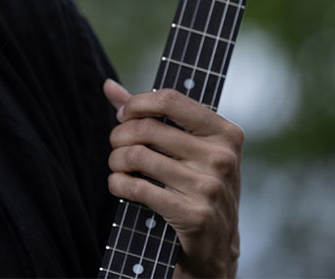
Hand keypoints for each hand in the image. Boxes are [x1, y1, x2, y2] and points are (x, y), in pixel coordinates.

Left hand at [103, 79, 242, 277]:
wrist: (217, 248)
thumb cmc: (196, 187)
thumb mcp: (186, 149)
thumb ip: (148, 115)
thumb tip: (108, 87)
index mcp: (225, 133)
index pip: (170, 100)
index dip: (137, 103)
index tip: (123, 115)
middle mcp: (222, 158)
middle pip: (146, 128)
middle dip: (119, 136)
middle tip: (116, 147)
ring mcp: (210, 187)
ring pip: (137, 156)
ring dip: (115, 161)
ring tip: (117, 167)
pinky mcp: (194, 215)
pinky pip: (137, 187)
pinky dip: (118, 184)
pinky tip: (119, 185)